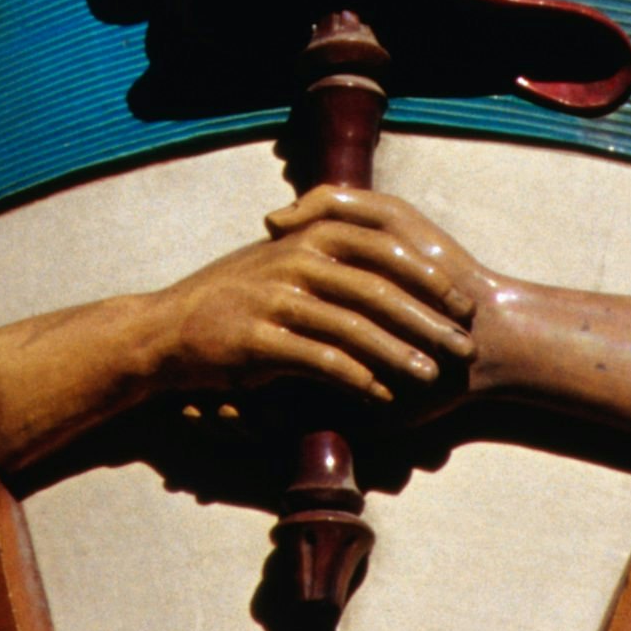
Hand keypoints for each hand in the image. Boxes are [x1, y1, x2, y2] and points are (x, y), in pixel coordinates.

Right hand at [149, 183, 496, 405]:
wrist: (169, 328)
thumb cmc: (235, 296)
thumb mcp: (281, 259)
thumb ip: (327, 250)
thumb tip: (386, 260)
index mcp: (309, 235)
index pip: (384, 248)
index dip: (427, 275)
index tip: (460, 301)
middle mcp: (296, 259)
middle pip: (378, 288)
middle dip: (425, 319)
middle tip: (462, 345)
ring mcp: (276, 298)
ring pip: (354, 325)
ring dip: (398, 352)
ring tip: (431, 374)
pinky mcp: (258, 338)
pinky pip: (319, 359)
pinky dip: (356, 377)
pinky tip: (382, 395)